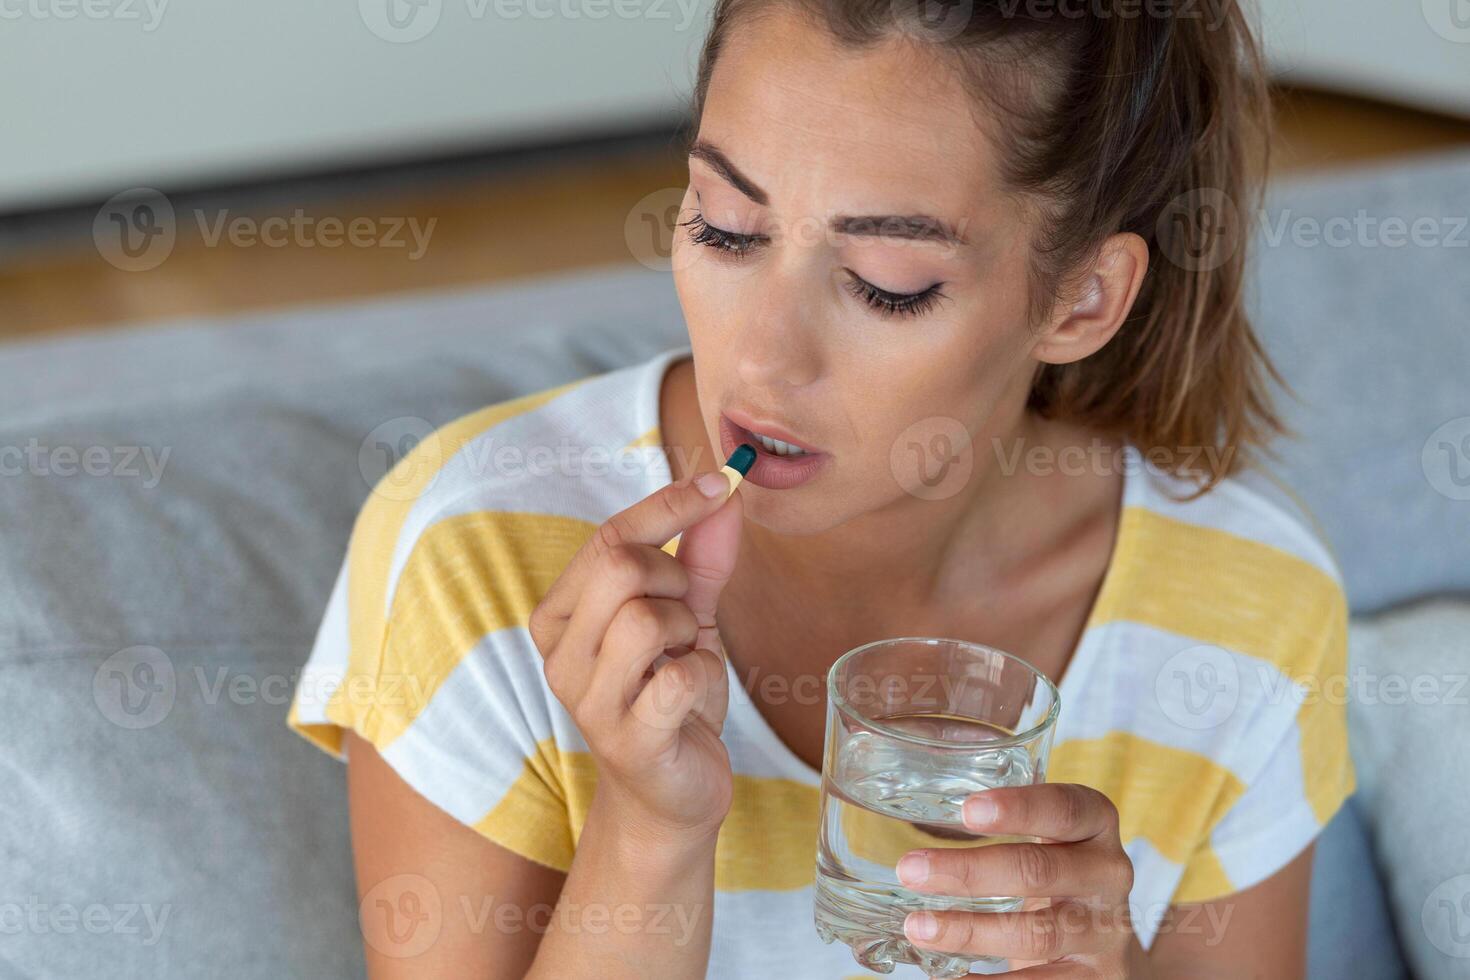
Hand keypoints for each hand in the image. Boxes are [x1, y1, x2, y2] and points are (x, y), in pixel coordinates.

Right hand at [528, 468, 743, 842]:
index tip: (722, 483)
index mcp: (561, 617)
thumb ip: (701, 556)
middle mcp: (561, 656)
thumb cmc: (672, 697)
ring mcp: (588, 701)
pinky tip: (691, 701)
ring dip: (687, 632)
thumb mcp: (688, 616)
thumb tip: (725, 491)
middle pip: (619, 568)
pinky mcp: (627, 741)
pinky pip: (678, 678)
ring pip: (646, 619)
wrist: (673, 793)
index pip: (609, 537)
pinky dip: (702, 678)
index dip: (670, 504)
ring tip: (684, 661)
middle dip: (674, 579)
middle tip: (686, 616)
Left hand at [895, 784, 1142, 977]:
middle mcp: (1109, 873)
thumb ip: (1006, 826)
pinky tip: (951, 975)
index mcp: (1096, 824)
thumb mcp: (1049, 837)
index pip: (1064, 809)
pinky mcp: (1097, 976)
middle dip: (971, 871)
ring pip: (1037, 933)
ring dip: (970, 931)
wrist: (1108, 935)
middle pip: (1040, 870)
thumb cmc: (1057, 870)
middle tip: (911, 870)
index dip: (1020, 808)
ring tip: (918, 926)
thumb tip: (920, 837)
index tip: (968, 810)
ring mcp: (1106, 930)